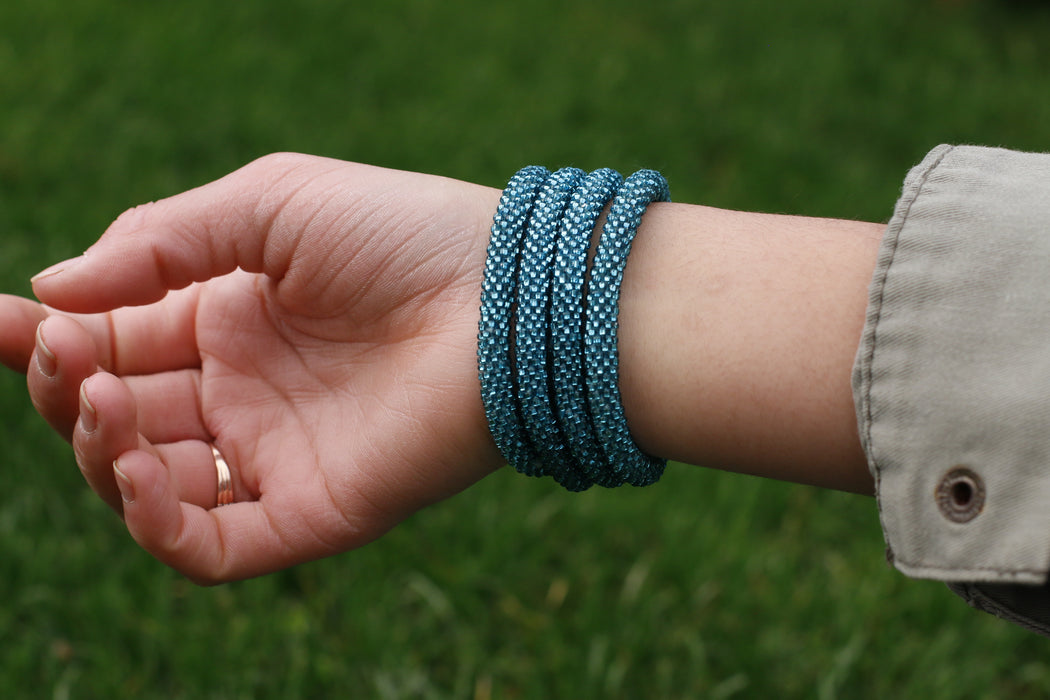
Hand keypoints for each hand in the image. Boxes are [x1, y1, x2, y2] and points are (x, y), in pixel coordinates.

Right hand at [0, 153, 504, 582]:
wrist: (508, 295)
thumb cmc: (402, 235)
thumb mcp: (269, 204)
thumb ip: (160, 244)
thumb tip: (50, 289)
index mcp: (229, 319)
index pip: (112, 341)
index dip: (46, 335)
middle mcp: (244, 392)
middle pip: (117, 415)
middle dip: (64, 388)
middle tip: (57, 352)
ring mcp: (275, 455)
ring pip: (149, 487)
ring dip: (98, 452)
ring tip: (98, 396)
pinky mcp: (314, 510)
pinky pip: (211, 546)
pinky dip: (158, 524)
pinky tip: (138, 471)